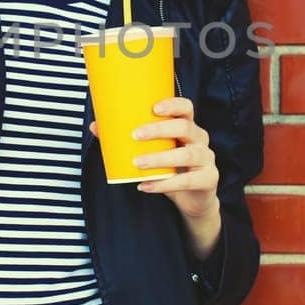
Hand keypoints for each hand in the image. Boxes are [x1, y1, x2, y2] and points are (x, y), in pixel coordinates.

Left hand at [88, 96, 220, 222]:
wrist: (193, 199)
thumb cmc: (170, 168)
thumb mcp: (153, 151)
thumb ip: (127, 139)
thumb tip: (95, 126)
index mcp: (187, 127)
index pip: (186, 108)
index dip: (173, 104)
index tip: (153, 107)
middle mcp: (200, 139)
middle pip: (185, 128)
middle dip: (160, 130)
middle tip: (135, 136)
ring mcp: (207, 159)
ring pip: (187, 154)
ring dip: (160, 158)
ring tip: (137, 163)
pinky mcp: (208, 179)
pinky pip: (187, 181)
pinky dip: (164, 184)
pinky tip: (145, 186)